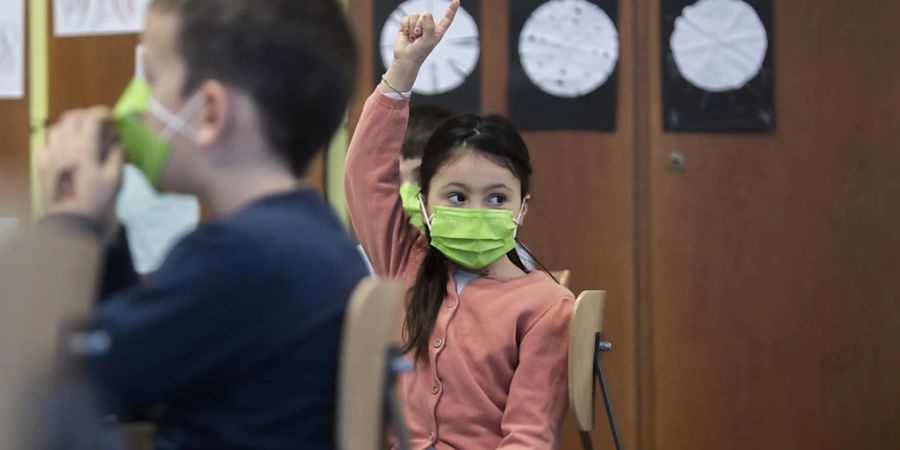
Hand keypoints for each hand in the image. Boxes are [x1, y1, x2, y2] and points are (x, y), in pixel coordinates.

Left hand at [39, 107, 123, 230]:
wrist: (71, 221)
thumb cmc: (97, 200)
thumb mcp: (115, 178)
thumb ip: (116, 154)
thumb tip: (116, 139)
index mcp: (85, 148)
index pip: (92, 118)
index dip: (104, 113)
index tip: (112, 118)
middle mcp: (65, 146)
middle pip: (72, 117)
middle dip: (86, 116)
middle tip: (97, 124)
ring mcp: (50, 154)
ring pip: (56, 128)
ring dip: (70, 127)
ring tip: (80, 135)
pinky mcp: (41, 164)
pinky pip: (45, 143)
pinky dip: (56, 140)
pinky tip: (64, 149)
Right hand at [382, 0, 459, 92]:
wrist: (406, 58)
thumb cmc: (419, 52)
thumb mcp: (428, 40)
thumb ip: (429, 26)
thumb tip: (425, 14)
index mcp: (437, 31)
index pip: (447, 19)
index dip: (452, 9)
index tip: (456, 0)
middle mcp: (428, 26)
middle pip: (426, 14)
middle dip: (420, 25)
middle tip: (418, 36)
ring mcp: (418, 25)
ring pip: (415, 15)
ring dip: (412, 26)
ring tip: (412, 37)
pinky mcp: (407, 25)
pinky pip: (406, 18)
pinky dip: (405, 26)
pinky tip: (406, 33)